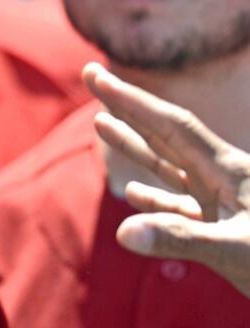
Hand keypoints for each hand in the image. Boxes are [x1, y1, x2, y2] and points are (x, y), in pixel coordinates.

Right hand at [85, 62, 249, 297]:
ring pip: (170, 167)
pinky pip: (182, 206)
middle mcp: (225, 180)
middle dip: (127, 109)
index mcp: (230, 172)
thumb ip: (183, 239)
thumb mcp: (241, 252)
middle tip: (93, 76)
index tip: (95, 75)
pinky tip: (134, 194)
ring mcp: (226, 205)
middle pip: (166, 135)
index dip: (131, 99)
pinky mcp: (228, 232)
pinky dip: (155, 197)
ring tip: (100, 125)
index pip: (170, 125)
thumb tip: (124, 233)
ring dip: (135, 147)